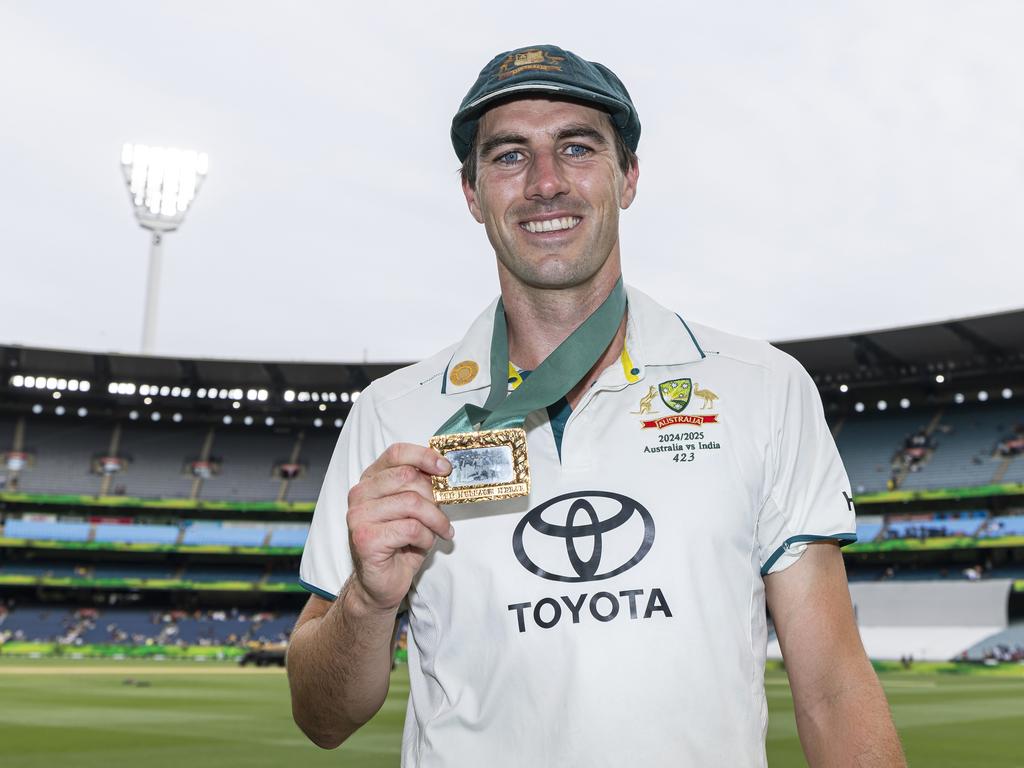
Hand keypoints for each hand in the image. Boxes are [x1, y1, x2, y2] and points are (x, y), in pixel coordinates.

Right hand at [345, 443, 452, 612]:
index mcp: (371, 481)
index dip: (424, 456)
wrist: (380, 584)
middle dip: (434, 496)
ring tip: (440, 531)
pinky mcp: (366, 538)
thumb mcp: (412, 510)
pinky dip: (426, 537)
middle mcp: (360, 494)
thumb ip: (420, 488)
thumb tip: (445, 472)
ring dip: (435, 520)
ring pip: (412, 502)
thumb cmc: (399, 545)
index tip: (446, 469)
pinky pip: (410, 528)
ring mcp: (359, 516)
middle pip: (408, 477)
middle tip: (444, 513)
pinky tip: (423, 544)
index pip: (397, 453)